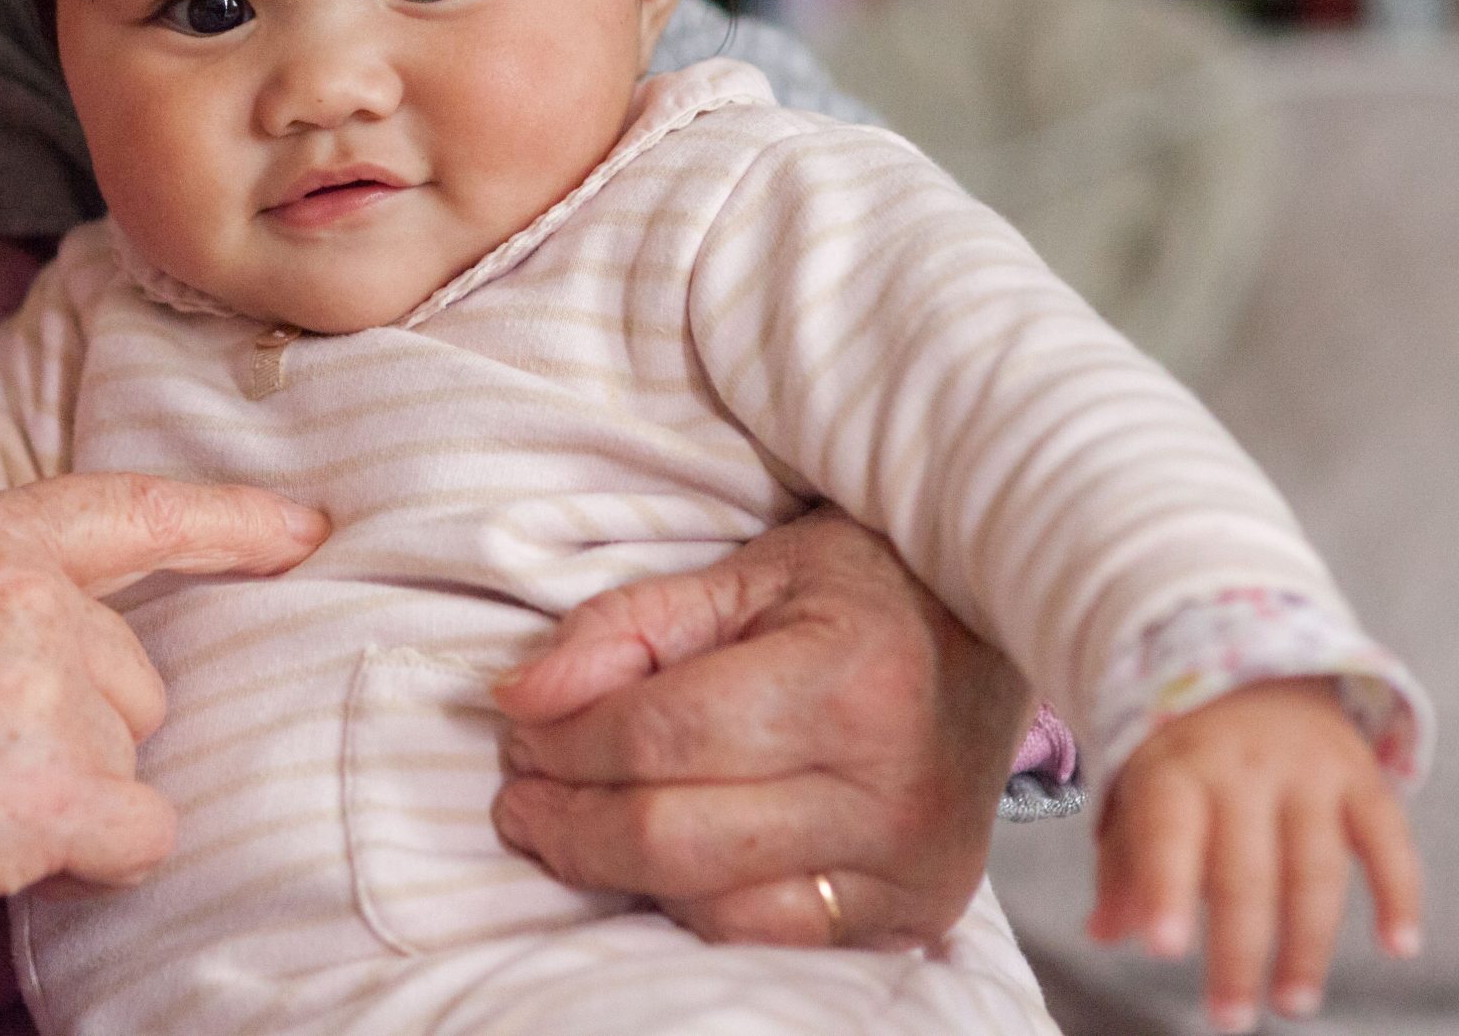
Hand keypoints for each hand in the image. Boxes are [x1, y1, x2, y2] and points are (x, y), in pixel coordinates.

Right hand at [0, 473, 327, 1003]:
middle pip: (132, 679)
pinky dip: (91, 860)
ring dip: (67, 795)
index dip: (229, 523)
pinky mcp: (64, 787)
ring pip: (129, 761)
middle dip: (77, 730)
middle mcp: (33, 597)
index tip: (307, 529)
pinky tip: (0, 849)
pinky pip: (139, 838)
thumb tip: (8, 632)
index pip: (130, 512)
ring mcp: (53, 687)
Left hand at [490, 506, 1028, 948]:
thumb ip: (625, 627)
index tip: (518, 729)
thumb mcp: (742, 573)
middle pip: (674, 836)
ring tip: (569, 823)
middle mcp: (891, 789)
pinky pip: (767, 938)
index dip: (565, 740)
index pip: (661, 735)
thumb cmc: (861, 588)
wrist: (992, 632)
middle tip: (521, 790)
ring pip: (712, 907)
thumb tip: (520, 697)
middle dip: (569, 820)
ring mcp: (910, 867)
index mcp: (851, 682)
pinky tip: (653, 861)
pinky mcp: (916, 915)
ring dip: (615, 872)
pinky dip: (690, 905)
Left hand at [1089, 678, 1421, 1031]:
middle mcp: (1241, 769)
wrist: (1251, 670)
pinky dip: (1398, 893)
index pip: (1166, 835)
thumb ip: (1125, 864)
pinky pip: (1387, 840)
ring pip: (1314, 868)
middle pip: (1244, 871)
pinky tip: (1398, 946)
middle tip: (1229, 1017)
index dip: (1164, 890)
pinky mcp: (1362, 778)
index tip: (1162, 950)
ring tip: (1291, 1002)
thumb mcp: (1141, 792)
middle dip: (1238, 952)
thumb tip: (1103, 934)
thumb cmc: (1184, 753)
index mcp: (1174, 771)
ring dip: (1308, 945)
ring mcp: (1307, 772)